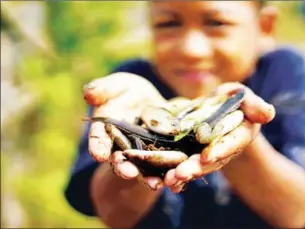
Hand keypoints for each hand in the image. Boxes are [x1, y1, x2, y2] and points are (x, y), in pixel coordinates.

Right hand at [84, 72, 167, 189]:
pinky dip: (169, 172)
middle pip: (120, 159)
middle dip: (123, 167)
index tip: (98, 155)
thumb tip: (88, 93)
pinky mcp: (161, 152)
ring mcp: (141, 152)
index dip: (97, 147)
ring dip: (148, 177)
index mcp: (106, 130)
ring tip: (155, 184)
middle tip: (128, 173)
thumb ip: (102, 89)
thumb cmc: (124, 91)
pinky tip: (175, 179)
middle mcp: (122, 146)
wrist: (147, 99)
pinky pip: (164, 165)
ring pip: (143, 167)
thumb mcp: (115, 85)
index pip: (98, 139)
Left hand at [163, 82, 275, 192]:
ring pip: (196, 167)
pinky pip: (183, 165)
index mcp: (240, 135)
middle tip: (181, 174)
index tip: (206, 156)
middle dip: (196, 168)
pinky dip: (174, 174)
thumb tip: (267, 114)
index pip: (231, 143)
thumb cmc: (231, 99)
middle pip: (211, 161)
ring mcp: (207, 155)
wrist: (215, 109)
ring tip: (169, 180)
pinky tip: (164, 181)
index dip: (220, 150)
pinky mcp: (191, 155)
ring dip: (183, 174)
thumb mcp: (241, 95)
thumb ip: (253, 103)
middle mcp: (224, 150)